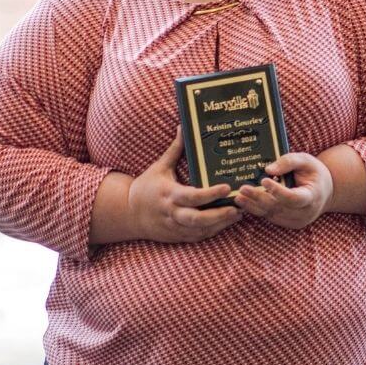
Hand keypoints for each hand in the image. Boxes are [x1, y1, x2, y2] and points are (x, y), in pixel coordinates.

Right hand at [128, 127, 241, 242]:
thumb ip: (175, 149)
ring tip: (237, 214)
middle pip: (197, 218)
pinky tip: (225, 223)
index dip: (210, 194)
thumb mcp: (159, 167)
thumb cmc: (146, 187)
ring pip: (200, 230)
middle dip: (218, 215)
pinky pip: (197, 237)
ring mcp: (175, 227)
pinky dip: (212, 231)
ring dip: (220, 224)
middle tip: (236, 208)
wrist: (128, 213)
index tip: (226, 187)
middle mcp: (172, 213)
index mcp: (169, 194)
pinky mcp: (177, 236)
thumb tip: (183, 127)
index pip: (192, 196)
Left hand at [234, 152, 333, 229]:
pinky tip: (245, 203)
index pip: (294, 198)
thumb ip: (289, 161)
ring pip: (271, 214)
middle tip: (243, 189)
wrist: (324, 193)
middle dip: (259, 198)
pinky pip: (270, 217)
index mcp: (312, 196)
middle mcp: (304, 212)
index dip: (278, 191)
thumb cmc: (314, 174)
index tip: (264, 180)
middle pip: (278, 207)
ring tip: (238, 197)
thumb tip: (268, 169)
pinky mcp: (287, 223)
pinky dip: (257, 210)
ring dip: (253, 206)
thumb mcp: (306, 160)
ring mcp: (295, 221)